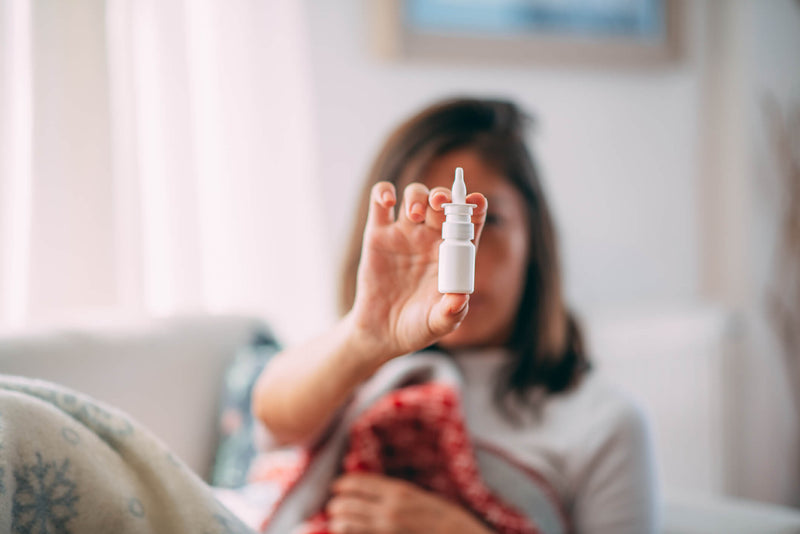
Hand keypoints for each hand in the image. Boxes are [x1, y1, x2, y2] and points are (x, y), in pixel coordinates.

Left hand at [326, 473, 491, 533]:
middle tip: (334, 507)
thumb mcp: (419, 496)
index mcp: (398, 491)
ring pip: (346, 525)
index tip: (337, 487)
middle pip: (346, 504)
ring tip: (337, 522)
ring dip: (338, 522)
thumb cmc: (442, 518)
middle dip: (337, 505)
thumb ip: (393, 492)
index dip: (342, 484)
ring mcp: (385, 530)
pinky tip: (350, 532)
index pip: (357, 483)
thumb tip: (367, 488)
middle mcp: (388, 510)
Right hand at [346, 181, 487, 363]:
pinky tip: (388, 200)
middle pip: (442, 202)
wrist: (381, 333)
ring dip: (418, 196)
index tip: (475, 200)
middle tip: (440, 204)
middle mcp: (430, 238)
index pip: (470, 222)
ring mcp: (404, 234)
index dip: (475, 207)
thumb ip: (451, 312)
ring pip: (415, 195)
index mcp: (452, 254)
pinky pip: (380, 202)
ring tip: (414, 214)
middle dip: (444, 195)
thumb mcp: (438, 325)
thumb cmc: (416, 328)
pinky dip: (383, 192)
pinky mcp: (377, 234)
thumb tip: (460, 298)